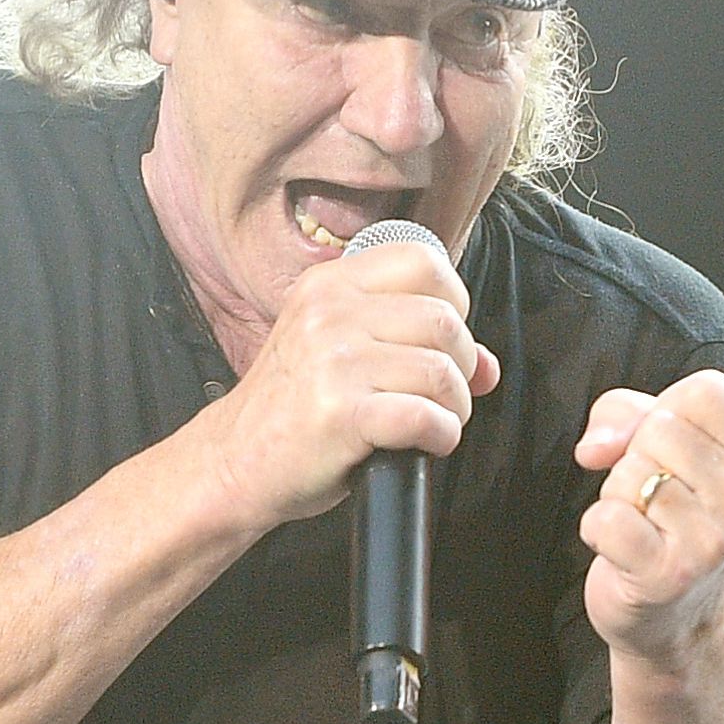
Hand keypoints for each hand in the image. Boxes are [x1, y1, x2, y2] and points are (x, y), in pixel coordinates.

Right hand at [204, 239, 499, 526]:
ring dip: (455, 407)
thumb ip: (412, 346)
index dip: (452, 301)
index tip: (440, 340)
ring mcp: (333, 362)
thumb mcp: (339, 355)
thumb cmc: (291, 409)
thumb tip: (489, 367)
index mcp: (329, 284)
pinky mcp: (341, 413)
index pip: (424, 261)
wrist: (234, 462)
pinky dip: (442, 436)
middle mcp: (329, 313)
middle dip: (460, 366)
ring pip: (442, 371)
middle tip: (440, 395)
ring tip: (432, 421)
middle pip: (444, 320)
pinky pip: (426, 417)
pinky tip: (425, 444)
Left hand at [575, 369, 723, 670]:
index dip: (668, 412)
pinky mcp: (671, 572)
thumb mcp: (666, 447)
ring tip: (648, 528)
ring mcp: (715, 539)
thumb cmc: (674, 519)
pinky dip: (599, 529)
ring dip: (620, 498)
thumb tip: (597, 445)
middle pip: (660, 428)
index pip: (703, 392)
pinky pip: (606, 517)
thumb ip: (627, 413)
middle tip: (661, 501)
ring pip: (628, 473)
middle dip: (639, 458)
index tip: (676, 454)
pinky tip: (625, 550)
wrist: (679, 620)